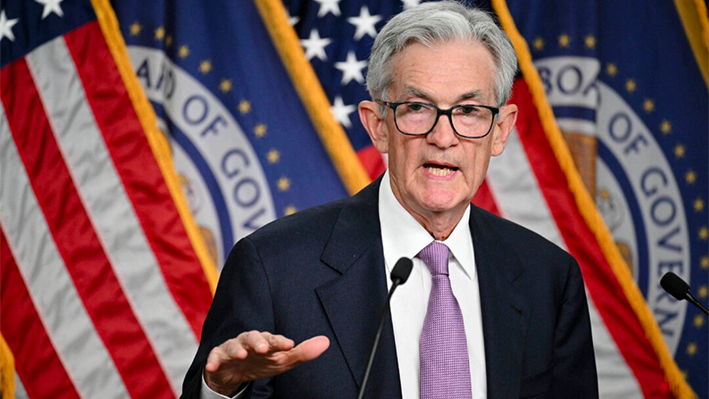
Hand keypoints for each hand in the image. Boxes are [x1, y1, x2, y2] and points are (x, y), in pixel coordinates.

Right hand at [203, 331, 329, 395]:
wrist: (236, 371)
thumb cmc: (263, 361)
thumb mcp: (283, 360)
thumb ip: (302, 352)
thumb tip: (326, 342)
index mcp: (266, 340)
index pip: (274, 339)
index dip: (280, 341)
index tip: (289, 345)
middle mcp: (249, 341)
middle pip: (253, 337)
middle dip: (258, 342)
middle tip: (263, 348)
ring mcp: (233, 348)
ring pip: (234, 345)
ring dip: (237, 349)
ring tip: (241, 355)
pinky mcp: (218, 357)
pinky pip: (214, 357)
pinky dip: (213, 361)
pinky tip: (213, 366)